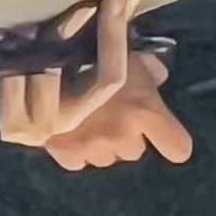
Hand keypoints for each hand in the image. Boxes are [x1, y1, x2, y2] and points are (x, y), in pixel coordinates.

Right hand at [0, 0, 193, 170]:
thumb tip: (159, 76)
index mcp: (144, 112)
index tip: (160, 132)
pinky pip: (81, 161)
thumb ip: (147, 68)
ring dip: (102, 144)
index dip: (170, 141)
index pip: (178, 147)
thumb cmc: (89, 54)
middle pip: (136, 151)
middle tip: (112, 115)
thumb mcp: (124, 53)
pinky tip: (69, 131)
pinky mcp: (67, 156)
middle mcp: (123, 137)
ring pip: (108, 158)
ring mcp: (94, 150)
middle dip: (127, 136)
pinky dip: (77, 151)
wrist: (37, 64)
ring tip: (88, 121)